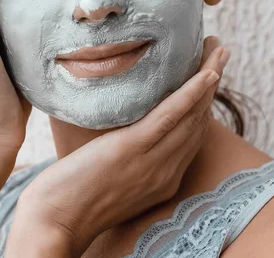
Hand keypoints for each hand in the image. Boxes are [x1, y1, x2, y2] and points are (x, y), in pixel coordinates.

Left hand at [5, 37, 229, 255]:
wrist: (54, 223)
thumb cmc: (71, 199)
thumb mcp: (109, 177)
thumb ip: (125, 156)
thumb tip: (121, 126)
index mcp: (162, 179)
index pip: (191, 134)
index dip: (203, 102)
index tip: (207, 75)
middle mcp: (165, 172)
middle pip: (198, 120)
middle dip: (212, 83)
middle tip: (219, 51)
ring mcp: (152, 161)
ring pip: (191, 114)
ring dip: (209, 78)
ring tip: (219, 49)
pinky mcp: (132, 149)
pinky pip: (170, 117)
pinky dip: (191, 94)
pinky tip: (204, 74)